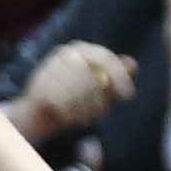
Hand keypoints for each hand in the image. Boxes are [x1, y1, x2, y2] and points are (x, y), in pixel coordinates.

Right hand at [13, 40, 137, 140]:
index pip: (105, 58)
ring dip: (85, 111)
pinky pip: (62, 103)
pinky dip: (70, 116)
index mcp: (81, 50)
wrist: (40, 114)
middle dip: (99, 99)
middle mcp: (64, 54)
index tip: (128, 97)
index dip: (119, 77)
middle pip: (90, 77)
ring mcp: (48, 68)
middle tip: (102, 114)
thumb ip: (115, 76)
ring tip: (86, 119)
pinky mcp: (38, 86)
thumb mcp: (99, 88)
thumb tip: (132, 65)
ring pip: (76, 92)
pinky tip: (71, 120)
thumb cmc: (74, 99)